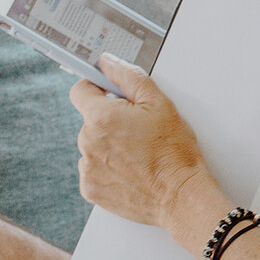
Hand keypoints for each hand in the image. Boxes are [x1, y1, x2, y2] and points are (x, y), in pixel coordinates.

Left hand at [71, 56, 225, 245]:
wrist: (179, 196)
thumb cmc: (174, 152)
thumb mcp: (159, 103)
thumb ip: (128, 76)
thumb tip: (107, 62)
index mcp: (101, 118)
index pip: (80, 90)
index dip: (96, 88)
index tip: (109, 93)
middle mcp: (87, 142)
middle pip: (90, 120)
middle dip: (110, 120)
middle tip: (138, 129)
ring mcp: (87, 168)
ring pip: (92, 145)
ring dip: (108, 145)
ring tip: (138, 153)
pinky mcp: (91, 189)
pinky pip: (94, 169)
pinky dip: (108, 168)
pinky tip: (131, 169)